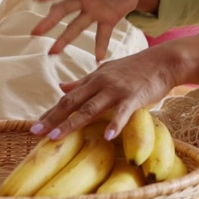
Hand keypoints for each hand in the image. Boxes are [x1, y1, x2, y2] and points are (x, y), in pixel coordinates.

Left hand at [30, 36, 198, 140]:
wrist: (164, 61)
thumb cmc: (136, 68)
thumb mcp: (106, 71)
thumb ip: (84, 81)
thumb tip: (60, 86)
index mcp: (94, 79)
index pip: (67, 98)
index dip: (50, 112)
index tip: (34, 126)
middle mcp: (101, 83)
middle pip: (72, 103)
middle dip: (52, 118)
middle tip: (35, 133)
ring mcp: (117, 90)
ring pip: (90, 108)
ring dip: (72, 123)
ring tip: (56, 137)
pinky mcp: (134, 96)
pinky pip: (123, 112)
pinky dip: (115, 124)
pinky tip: (108, 137)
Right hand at [31, 0, 140, 58]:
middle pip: (64, 10)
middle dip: (49, 21)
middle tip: (34, 32)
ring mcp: (94, 11)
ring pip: (76, 26)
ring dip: (64, 39)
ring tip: (52, 52)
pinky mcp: (107, 20)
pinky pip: (102, 34)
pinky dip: (101, 46)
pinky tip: (98, 58)